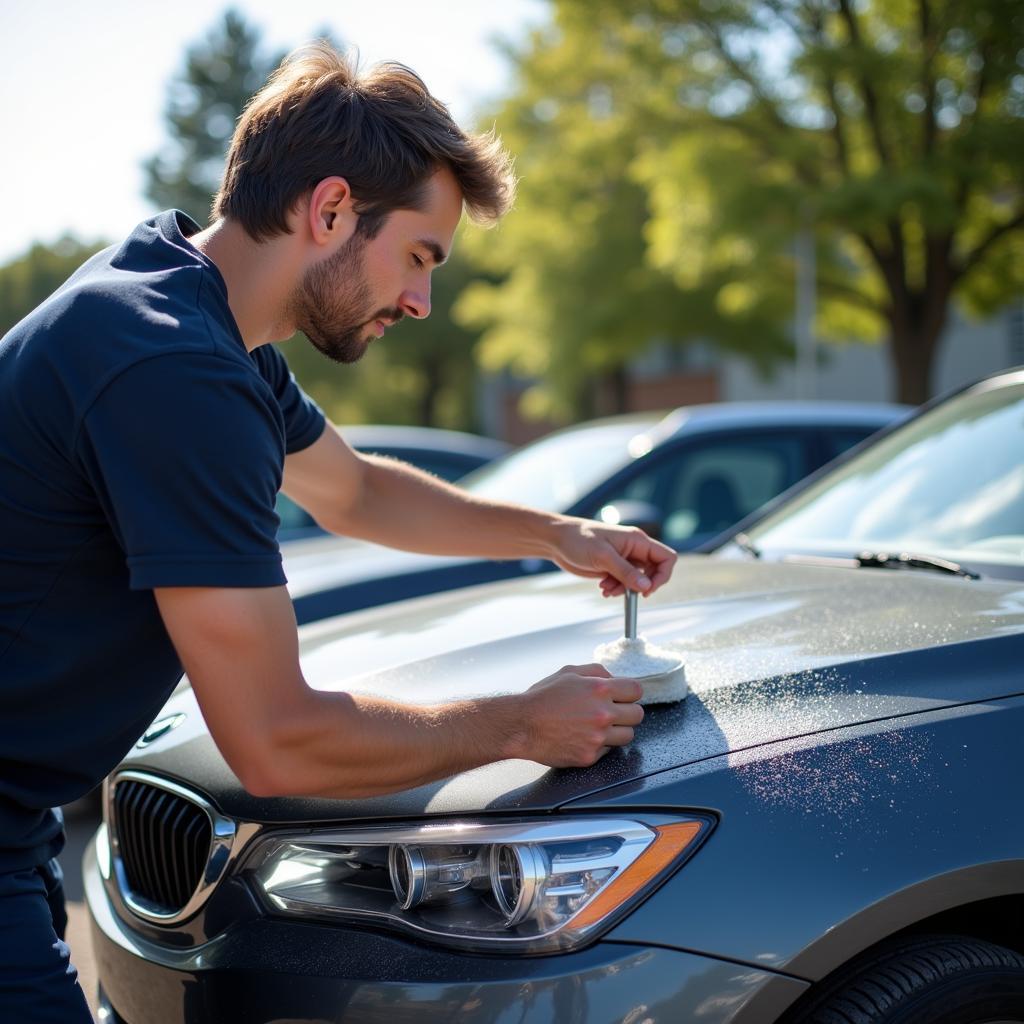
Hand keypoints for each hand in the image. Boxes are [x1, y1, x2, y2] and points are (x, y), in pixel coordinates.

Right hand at [516, 663, 644, 766]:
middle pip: (637, 715)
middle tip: (613, 712)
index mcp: (599, 689)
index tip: (624, 696)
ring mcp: (597, 737)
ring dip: (618, 730)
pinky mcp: (590, 756)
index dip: (630, 693)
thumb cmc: (541, 698)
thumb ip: (596, 672)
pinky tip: (585, 737)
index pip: (636, 690)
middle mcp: (602, 713)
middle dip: (627, 711)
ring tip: (600, 726)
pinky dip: (601, 745)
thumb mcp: (568, 672)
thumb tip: (614, 678)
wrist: (521, 725)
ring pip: (628, 735)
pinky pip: (609, 750)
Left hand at [547, 517, 676, 597]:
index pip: (666, 557)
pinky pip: (624, 582)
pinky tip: (603, 588)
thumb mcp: (603, 557)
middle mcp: (634, 549)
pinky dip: (616, 589)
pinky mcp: (613, 567)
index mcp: (637, 540)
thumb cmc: (578, 539)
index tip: (648, 589)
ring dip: (625, 589)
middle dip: (640, 585)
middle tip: (627, 592)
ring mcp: (624, 559)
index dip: (663, 575)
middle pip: (654, 572)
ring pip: (638, 580)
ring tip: (606, 589)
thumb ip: (626, 572)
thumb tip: (646, 586)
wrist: (557, 541)